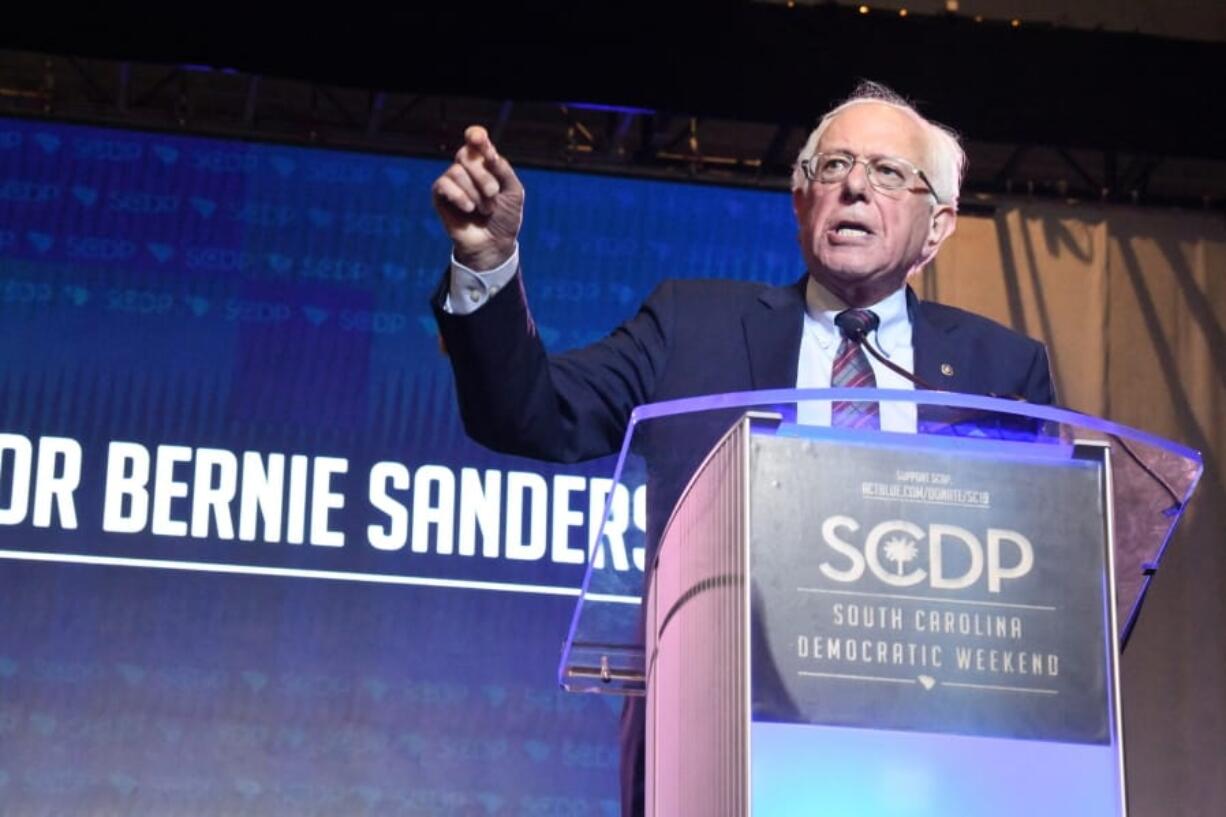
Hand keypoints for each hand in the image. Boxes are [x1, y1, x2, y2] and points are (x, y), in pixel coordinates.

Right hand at [431, 126, 523, 270]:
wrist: (494, 244)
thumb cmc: (505, 218)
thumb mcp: (514, 192)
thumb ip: (503, 170)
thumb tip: (488, 153)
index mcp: (485, 164)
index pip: (476, 140)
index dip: (476, 136)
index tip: (479, 139)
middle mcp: (467, 169)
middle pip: (466, 154)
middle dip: (483, 175)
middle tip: (493, 194)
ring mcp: (452, 181)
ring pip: (457, 171)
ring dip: (475, 192)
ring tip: (485, 209)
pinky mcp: (440, 195)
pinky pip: (444, 184)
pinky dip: (459, 196)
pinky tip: (469, 208)